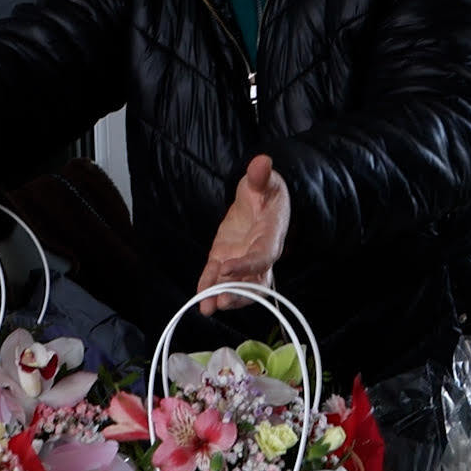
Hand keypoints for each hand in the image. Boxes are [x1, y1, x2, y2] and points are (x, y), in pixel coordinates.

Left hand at [197, 155, 289, 315]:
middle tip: (221, 302)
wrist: (259, 198)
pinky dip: (208, 285)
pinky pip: (217, 276)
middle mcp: (259, 254)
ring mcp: (241, 259)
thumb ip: (262, 176)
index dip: (247, 265)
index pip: (263, 256)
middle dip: (238, 294)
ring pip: (237, 285)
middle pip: (254, 282)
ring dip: (222, 296)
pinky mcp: (225, 258)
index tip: (227, 267)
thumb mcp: (265, 180)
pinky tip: (198, 294)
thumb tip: (262, 162)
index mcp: (271, 236)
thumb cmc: (266, 190)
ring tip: (206, 308)